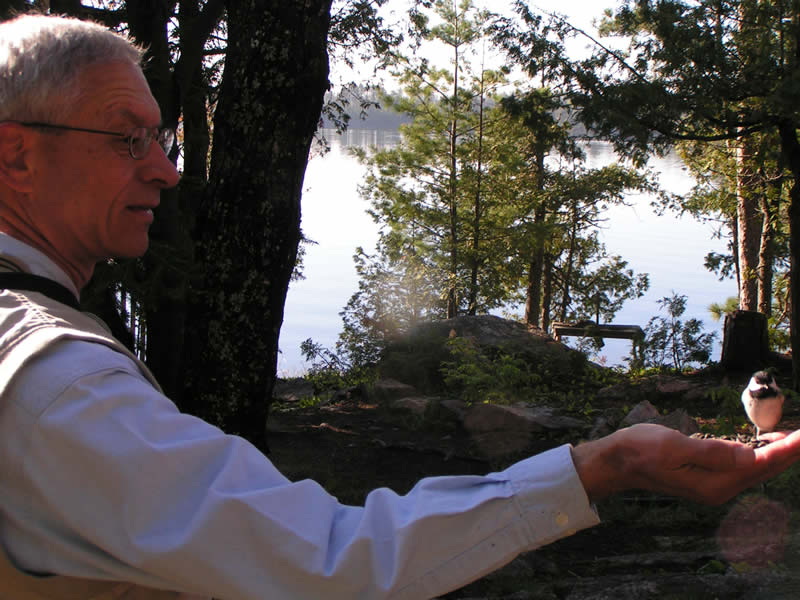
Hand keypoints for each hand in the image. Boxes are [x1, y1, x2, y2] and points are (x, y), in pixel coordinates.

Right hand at [572, 423, 799, 504]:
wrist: (616, 462)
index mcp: (713, 483)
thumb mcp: (672, 446)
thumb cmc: (639, 450)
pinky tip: (763, 444)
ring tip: (794, 436)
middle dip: (788, 452)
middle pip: (764, 470)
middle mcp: (718, 489)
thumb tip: (747, 454)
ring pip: (756, 470)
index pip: (760, 464)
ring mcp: (713, 486)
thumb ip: (711, 452)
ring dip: (777, 454)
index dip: (787, 449)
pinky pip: (743, 468)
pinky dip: (760, 455)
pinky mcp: (707, 479)